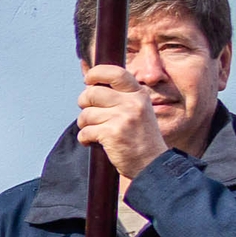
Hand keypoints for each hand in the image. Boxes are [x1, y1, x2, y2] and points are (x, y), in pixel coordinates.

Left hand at [76, 64, 167, 179]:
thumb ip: (120, 98)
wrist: (151, 163)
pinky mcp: (113, 134)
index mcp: (138, 95)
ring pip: (86, 114)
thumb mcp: (137, 111)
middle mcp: (132, 103)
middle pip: (91, 93)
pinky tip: (93, 142)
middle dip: (84, 103)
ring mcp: (123, 118)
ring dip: (85, 125)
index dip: (96, 73)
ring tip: (96, 132)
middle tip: (89, 114)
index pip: (115, 73)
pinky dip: (85, 139)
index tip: (88, 79)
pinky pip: (85, 132)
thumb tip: (90, 86)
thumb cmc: (139, 138)